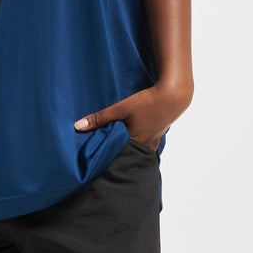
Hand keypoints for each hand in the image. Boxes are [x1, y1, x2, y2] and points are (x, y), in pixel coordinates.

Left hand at [74, 80, 192, 151]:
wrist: (174, 95)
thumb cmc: (147, 102)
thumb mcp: (121, 108)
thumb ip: (100, 118)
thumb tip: (78, 126)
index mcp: (134, 142)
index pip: (114, 155)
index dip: (104, 156)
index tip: (93, 157)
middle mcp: (145, 146)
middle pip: (126, 154)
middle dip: (115, 154)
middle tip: (102, 156)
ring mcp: (153, 141)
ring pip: (136, 149)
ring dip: (127, 148)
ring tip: (116, 149)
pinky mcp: (158, 134)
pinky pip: (145, 143)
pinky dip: (137, 143)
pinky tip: (133, 139)